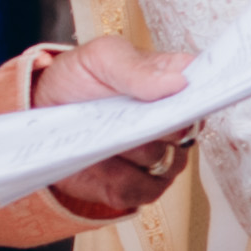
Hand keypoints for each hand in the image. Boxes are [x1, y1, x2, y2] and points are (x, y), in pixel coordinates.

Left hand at [31, 36, 196, 231]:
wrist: (44, 115)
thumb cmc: (79, 80)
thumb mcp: (101, 58)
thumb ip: (136, 69)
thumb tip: (178, 83)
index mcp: (174, 81)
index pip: (206, 88)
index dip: (204, 94)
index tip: (186, 98)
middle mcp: (175, 121)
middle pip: (185, 130)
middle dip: (153, 126)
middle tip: (124, 118)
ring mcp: (161, 155)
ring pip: (163, 163)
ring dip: (130, 154)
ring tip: (102, 140)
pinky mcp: (140, 186)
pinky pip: (143, 191)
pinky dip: (117, 180)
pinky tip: (98, 164)